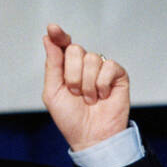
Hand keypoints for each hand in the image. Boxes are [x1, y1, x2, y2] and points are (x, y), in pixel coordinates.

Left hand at [41, 23, 130, 151]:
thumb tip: (48, 39)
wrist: (91, 137)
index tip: (53, 29)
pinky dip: (102, 84)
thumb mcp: (52, 92)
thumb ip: (52, 64)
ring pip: (91, 59)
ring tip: (89, 99)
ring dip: (87, 84)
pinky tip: (103, 95)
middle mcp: (84, 65)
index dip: (59, 35)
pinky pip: (108, 66)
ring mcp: (101, 69)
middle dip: (72, 75)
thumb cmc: (71, 118)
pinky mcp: (118, 75)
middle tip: (75, 93)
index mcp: (67, 68)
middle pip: (75, 50)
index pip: (63, 44)